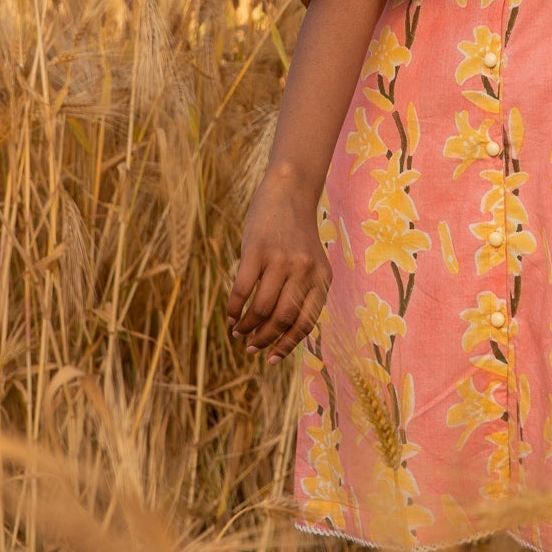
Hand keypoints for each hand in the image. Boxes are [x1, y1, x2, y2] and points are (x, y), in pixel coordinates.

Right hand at [226, 172, 330, 362]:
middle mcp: (304, 270)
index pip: (305, 323)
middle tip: (250, 346)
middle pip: (282, 319)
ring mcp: (281, 259)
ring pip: (261, 308)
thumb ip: (302, 292)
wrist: (289, 191)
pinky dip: (234, 308)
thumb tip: (278, 336)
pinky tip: (230, 316)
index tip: (271, 359)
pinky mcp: (257, 250)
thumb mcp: (311, 263)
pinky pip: (242, 289)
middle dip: (264, 339)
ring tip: (238, 332)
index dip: (286, 345)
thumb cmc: (297, 235)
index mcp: (321, 278)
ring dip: (247, 327)